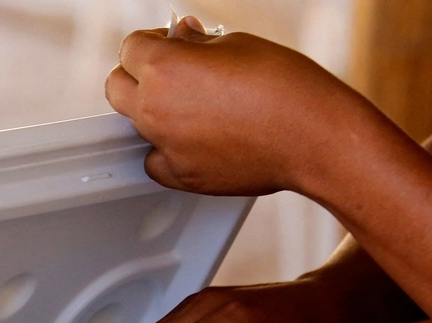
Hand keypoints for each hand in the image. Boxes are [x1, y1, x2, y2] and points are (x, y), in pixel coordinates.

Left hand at [105, 19, 379, 196]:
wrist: (314, 139)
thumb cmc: (285, 86)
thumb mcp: (237, 44)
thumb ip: (197, 43)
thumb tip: (180, 36)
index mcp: (163, 68)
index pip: (130, 48)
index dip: (151, 42)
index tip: (169, 44)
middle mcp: (153, 109)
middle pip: (117, 87)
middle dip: (137, 75)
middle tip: (171, 73)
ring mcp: (162, 146)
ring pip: (135, 125)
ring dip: (153, 112)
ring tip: (194, 106)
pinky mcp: (178, 176)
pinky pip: (154, 160)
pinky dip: (166, 150)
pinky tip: (195, 139)